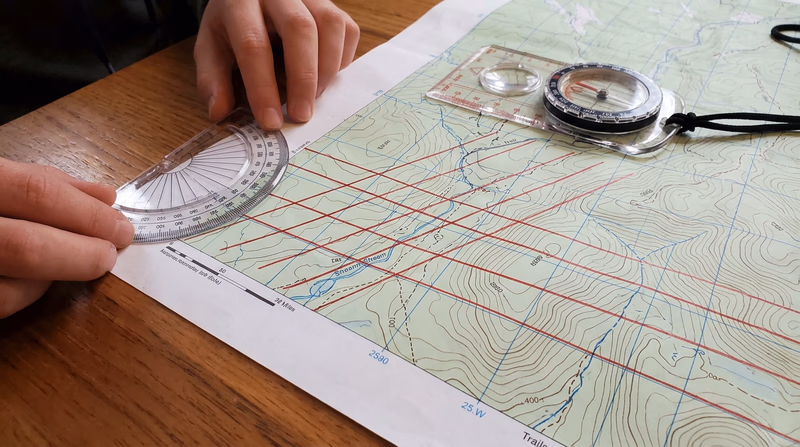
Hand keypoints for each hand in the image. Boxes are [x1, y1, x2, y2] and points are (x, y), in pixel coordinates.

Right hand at [0, 158, 133, 317]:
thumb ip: (42, 184)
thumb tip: (104, 197)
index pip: (36, 193)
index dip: (88, 214)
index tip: (120, 228)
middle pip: (26, 246)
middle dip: (81, 253)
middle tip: (109, 254)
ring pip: (10, 291)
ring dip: (55, 278)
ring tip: (75, 264)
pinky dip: (25, 294)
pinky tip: (37, 281)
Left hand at [194, 0, 359, 129]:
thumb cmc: (233, 26)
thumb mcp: (212, 47)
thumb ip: (212, 78)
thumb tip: (219, 112)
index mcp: (239, 2)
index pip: (253, 44)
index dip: (262, 87)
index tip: (271, 121)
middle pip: (299, 28)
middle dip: (303, 78)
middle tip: (301, 115)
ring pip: (330, 24)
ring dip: (326, 69)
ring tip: (315, 98)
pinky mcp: (332, 3)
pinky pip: (347, 30)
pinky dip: (341, 60)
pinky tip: (326, 78)